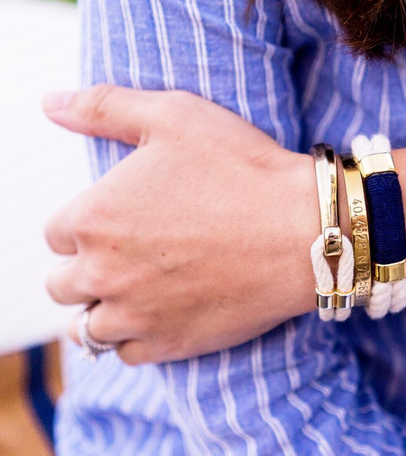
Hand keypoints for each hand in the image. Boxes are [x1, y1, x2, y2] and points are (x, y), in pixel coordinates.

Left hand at [44, 85, 317, 363]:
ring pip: (87, 326)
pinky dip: (134, 336)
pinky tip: (157, 313)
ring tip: (134, 289)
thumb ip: (104, 107)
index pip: (56, 233)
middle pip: (63, 283)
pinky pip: (126, 352)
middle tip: (128, 253)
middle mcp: (103, 272)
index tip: (118, 219)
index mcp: (95, 217)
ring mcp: (136, 314)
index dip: (86, 223)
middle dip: (87, 266)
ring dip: (102, 307)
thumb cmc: (243, 168)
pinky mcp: (170, 344)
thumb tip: (49, 103)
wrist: (305, 230)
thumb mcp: (174, 116)